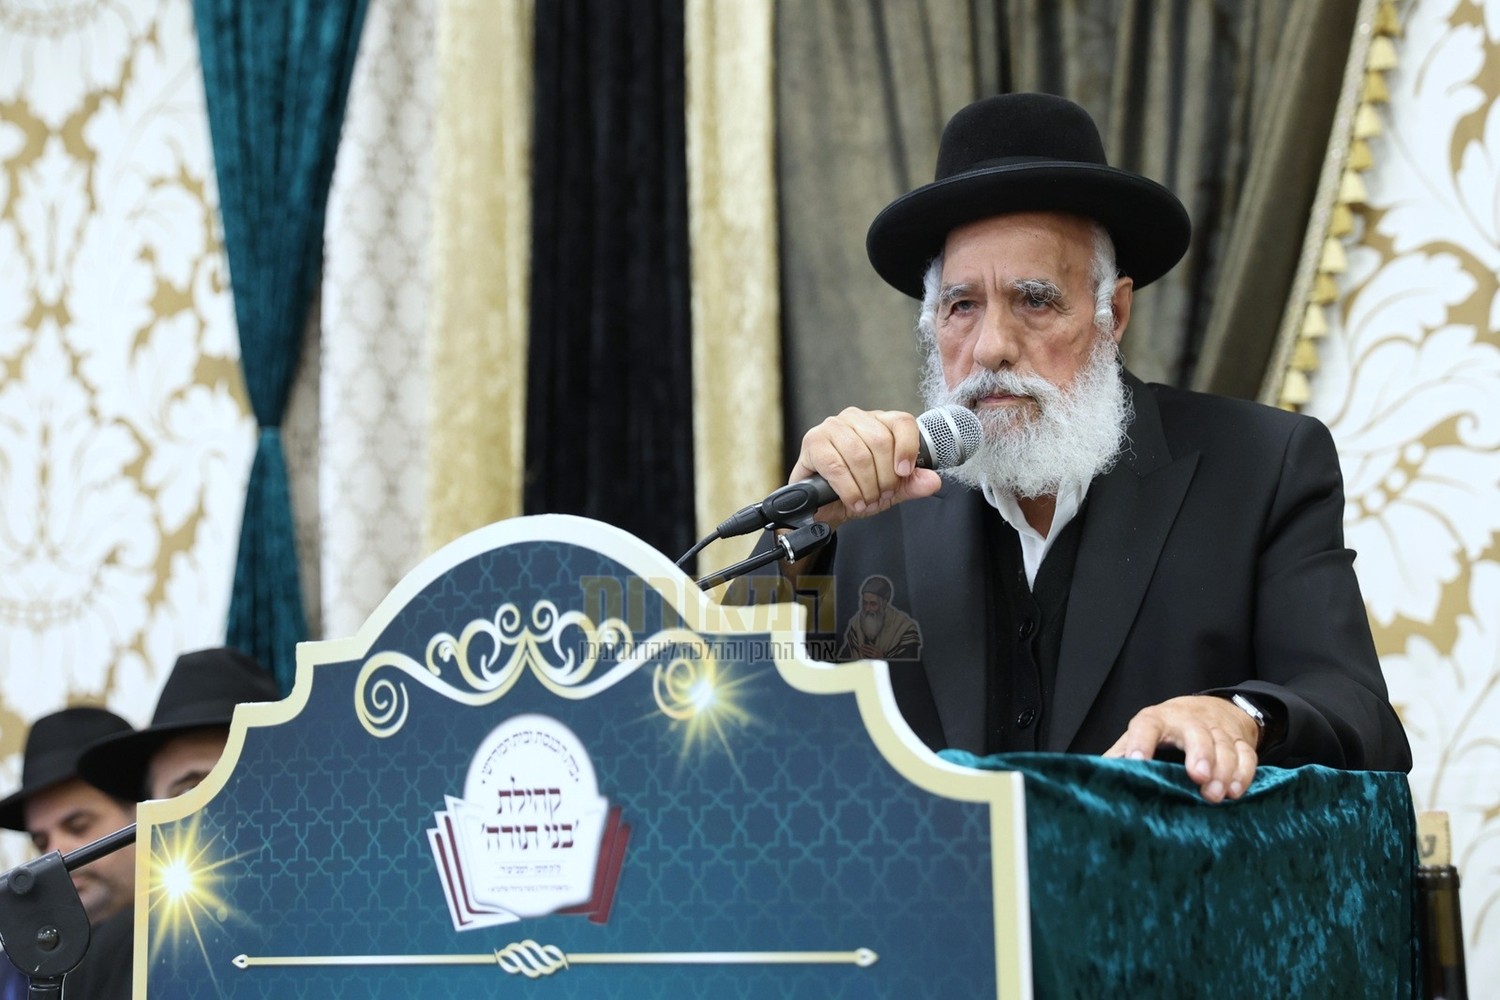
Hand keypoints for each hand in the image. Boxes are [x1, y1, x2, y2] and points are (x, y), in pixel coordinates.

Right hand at [790, 407, 943, 530]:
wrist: (824, 507)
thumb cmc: (856, 489)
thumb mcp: (890, 490)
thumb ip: (912, 484)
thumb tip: (933, 481)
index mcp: (878, 422)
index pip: (902, 421)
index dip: (907, 448)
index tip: (904, 472)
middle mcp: (855, 418)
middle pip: (881, 441)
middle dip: (885, 476)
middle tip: (882, 494)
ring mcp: (832, 427)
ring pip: (859, 455)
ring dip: (867, 486)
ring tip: (867, 500)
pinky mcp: (813, 442)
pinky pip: (837, 467)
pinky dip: (849, 490)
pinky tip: (854, 501)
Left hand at [1103, 695, 1259, 803]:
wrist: (1208, 708)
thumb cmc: (1165, 729)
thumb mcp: (1140, 735)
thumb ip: (1120, 755)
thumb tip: (1092, 776)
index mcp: (1155, 719)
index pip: (1146, 726)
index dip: (1140, 743)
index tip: (1137, 763)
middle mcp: (1187, 720)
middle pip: (1196, 732)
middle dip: (1199, 754)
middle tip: (1197, 777)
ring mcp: (1216, 729)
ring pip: (1224, 745)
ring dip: (1223, 770)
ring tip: (1216, 795)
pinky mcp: (1239, 739)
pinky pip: (1247, 755)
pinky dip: (1243, 773)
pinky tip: (1235, 791)